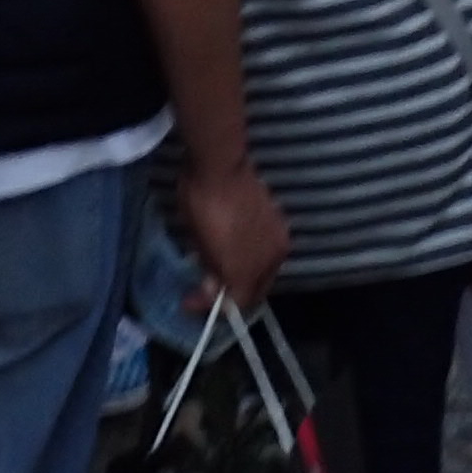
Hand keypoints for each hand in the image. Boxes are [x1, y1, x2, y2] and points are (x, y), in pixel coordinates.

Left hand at [174, 154, 288, 312]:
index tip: (190, 300)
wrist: (221, 164)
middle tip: (208, 288)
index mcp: (245, 271)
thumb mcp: (197, 242)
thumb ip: (210, 270)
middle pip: (254, 292)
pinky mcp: (281, 223)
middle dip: (232, 294)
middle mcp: (269, 262)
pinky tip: (239, 249)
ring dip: (246, 276)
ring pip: (264, 272)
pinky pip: (269, 251)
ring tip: (223, 269)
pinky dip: (254, 257)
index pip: (233, 305)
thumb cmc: (200, 204)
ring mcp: (279, 241)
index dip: (210, 307)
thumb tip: (215, 289)